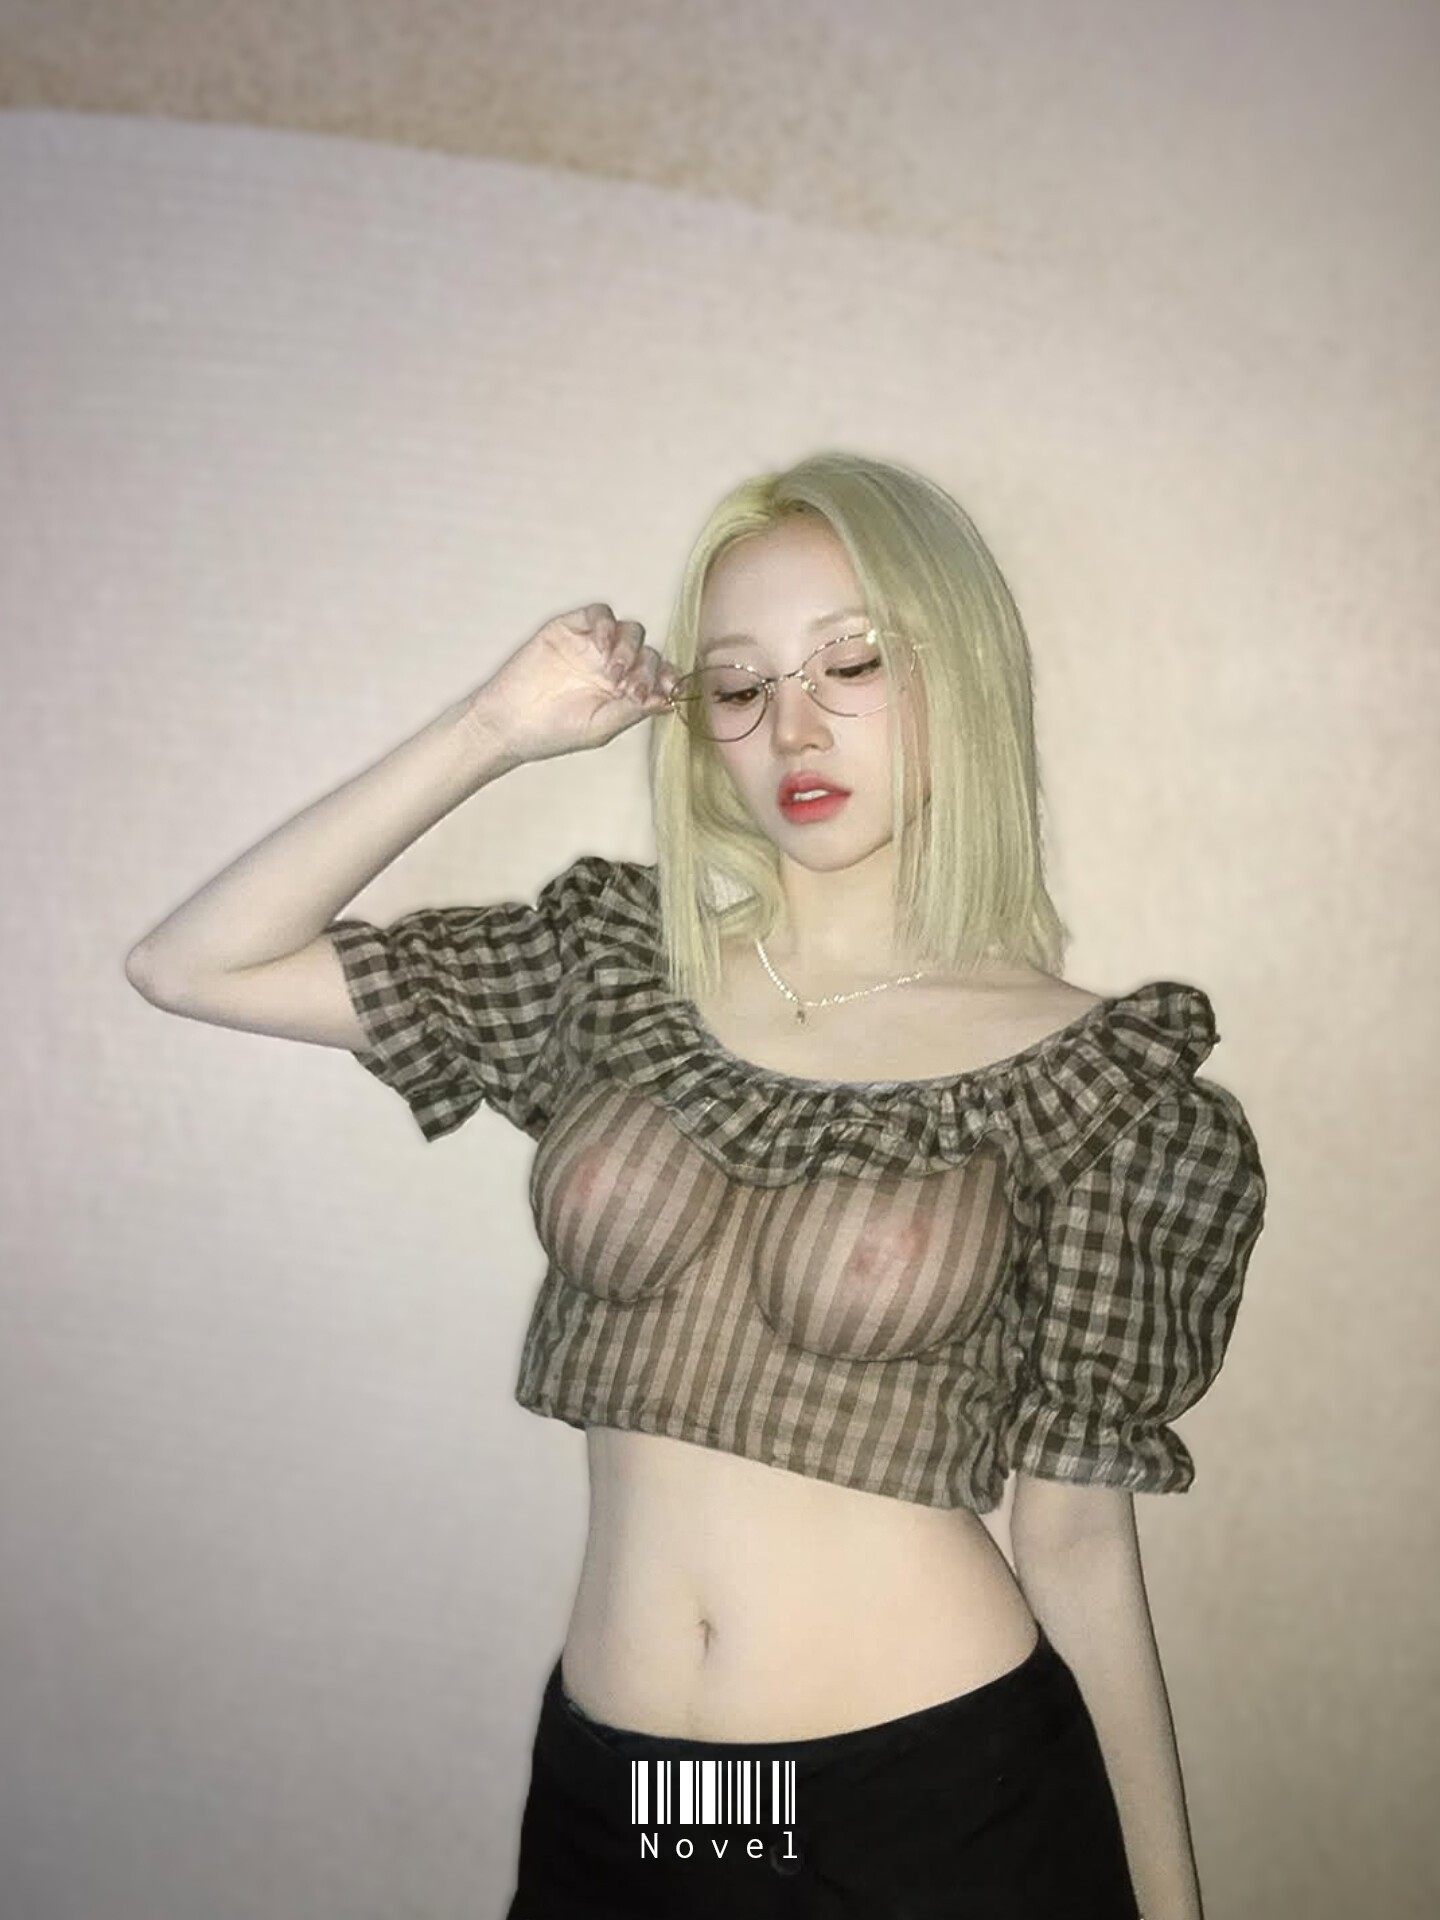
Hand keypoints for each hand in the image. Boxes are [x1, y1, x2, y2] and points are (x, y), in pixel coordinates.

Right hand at [467, 604, 680, 763]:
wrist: (508, 722)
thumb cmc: (553, 732)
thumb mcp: (600, 727)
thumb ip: (634, 711)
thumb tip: (670, 700)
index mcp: (625, 691)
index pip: (660, 676)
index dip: (668, 678)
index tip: (667, 689)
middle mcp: (614, 666)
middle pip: (648, 652)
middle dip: (646, 670)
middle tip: (629, 689)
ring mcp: (592, 647)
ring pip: (630, 631)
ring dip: (629, 649)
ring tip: (611, 673)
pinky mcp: (570, 629)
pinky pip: (599, 613)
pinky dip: (606, 624)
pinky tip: (599, 646)